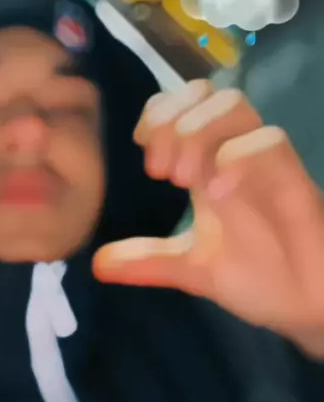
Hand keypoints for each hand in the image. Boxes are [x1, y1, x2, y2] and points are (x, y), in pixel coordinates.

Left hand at [92, 80, 323, 358]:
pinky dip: (235, 158)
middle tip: (158, 171)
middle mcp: (236, 155)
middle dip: (171, 119)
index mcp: (210, 165)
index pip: (184, 104)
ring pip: (235, 105)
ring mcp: (266, 165)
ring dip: (196, 132)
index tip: (140, 146)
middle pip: (208, 92)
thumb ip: (148, 260)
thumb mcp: (191, 270)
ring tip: (181, 179)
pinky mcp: (295, 183)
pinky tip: (213, 194)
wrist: (305, 309)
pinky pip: (270, 143)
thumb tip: (97, 264)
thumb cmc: (258, 276)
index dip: (157, 110)